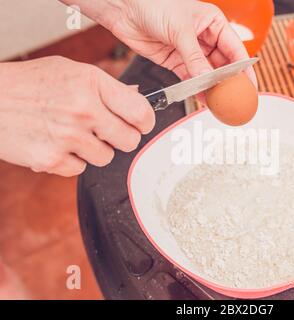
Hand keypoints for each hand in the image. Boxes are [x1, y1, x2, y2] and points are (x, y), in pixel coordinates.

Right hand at [0, 56, 154, 176]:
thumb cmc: (28, 84)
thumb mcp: (70, 71)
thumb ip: (105, 86)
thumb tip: (136, 99)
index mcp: (91, 83)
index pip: (140, 112)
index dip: (145, 122)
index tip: (141, 125)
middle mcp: (83, 110)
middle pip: (129, 140)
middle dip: (122, 139)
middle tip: (108, 132)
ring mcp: (67, 136)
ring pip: (106, 157)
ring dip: (95, 150)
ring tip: (73, 134)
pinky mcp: (51, 159)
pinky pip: (80, 168)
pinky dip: (71, 160)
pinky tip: (56, 144)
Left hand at [64, 0, 256, 83]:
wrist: (125, 9)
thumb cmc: (153, 4)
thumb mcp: (180, 29)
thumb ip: (194, 57)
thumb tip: (207, 79)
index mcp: (213, 23)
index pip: (235, 49)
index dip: (244, 69)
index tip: (250, 86)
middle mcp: (205, 37)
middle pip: (222, 64)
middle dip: (228, 82)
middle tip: (234, 99)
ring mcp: (190, 51)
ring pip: (206, 74)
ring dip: (212, 88)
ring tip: (220, 103)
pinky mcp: (175, 61)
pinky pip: (190, 79)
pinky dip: (195, 89)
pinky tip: (201, 99)